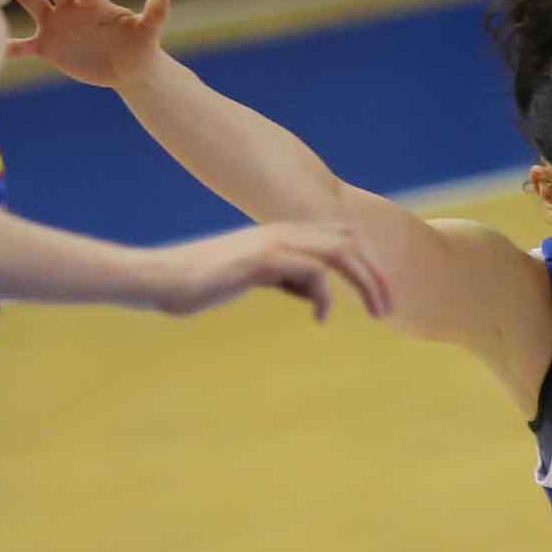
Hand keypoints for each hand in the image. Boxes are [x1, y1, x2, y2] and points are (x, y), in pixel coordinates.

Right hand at [10, 0, 170, 87]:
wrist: (128, 68)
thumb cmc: (139, 46)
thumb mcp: (147, 33)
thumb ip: (152, 15)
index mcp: (93, 1)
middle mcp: (70, 6)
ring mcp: (56, 24)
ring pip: (32, 3)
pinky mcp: (48, 47)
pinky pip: (24, 45)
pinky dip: (10, 46)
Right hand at [147, 221, 391, 321]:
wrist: (162, 278)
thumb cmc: (203, 283)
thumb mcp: (253, 278)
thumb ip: (285, 279)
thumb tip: (314, 292)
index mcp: (281, 234)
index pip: (339, 235)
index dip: (365, 262)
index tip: (379, 294)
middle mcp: (282, 232)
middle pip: (349, 241)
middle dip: (375, 274)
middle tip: (389, 309)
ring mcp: (272, 243)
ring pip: (340, 252)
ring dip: (366, 282)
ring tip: (379, 313)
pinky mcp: (262, 260)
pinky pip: (314, 272)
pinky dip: (325, 297)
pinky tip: (320, 319)